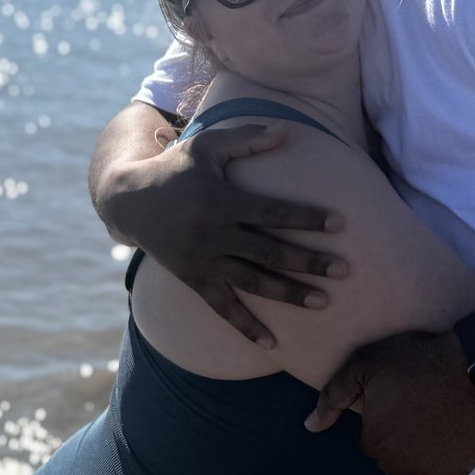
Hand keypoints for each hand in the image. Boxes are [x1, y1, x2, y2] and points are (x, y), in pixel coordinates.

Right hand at [103, 122, 345, 345]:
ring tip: (323, 302)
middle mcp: (215, 235)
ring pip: (253, 282)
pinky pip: (224, 308)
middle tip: (344, 269)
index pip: (272, 212)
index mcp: (222, 202)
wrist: (129, 201)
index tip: (340, 223)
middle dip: (309, 261)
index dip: (306, 217)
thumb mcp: (207, 146)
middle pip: (270, 251)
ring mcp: (204, 261)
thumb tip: (287, 130)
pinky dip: (247, 327)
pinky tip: (274, 344)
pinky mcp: (195, 280)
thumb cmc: (175, 168)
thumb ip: (247, 138)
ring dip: (289, 294)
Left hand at [307, 329, 474, 474]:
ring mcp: (432, 470)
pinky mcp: (459, 469)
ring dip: (417, 447)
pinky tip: (447, 424)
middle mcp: (400, 465)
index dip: (375, 420)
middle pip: (389, 456)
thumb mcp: (365, 365)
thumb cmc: (415, 362)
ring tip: (428, 414)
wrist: (472, 366)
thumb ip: (333, 397)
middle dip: (394, 436)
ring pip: (415, 464)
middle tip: (409, 405)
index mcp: (375, 443)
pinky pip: (443, 466)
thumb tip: (310, 426)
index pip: (365, 442)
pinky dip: (443, 451)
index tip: (389, 399)